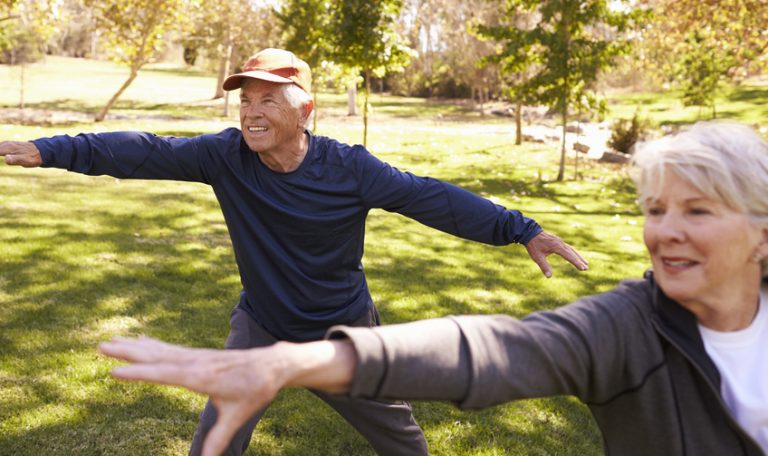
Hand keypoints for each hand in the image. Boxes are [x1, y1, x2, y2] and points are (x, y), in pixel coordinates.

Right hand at [0, 141, 41, 166]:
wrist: (41, 151)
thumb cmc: (33, 157)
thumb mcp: (26, 161)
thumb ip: (16, 160)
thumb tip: (6, 159)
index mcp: (8, 148)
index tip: (3, 158)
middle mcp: (6, 144)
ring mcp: (7, 144)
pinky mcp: (7, 145)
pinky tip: (0, 151)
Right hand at [99, 336, 354, 455]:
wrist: (273, 364)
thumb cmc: (256, 389)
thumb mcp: (237, 416)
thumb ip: (219, 439)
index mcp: (202, 377)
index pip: (165, 374)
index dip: (140, 373)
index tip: (115, 371)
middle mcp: (195, 363)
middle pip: (157, 357)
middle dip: (128, 353)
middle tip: (101, 346)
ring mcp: (196, 356)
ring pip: (160, 350)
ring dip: (134, 346)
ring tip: (110, 341)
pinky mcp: (199, 355)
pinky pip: (171, 349)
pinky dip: (152, 345)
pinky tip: (140, 340)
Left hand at [525, 230, 587, 277]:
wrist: (530, 233)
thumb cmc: (533, 245)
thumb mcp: (537, 257)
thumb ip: (544, 266)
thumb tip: (549, 276)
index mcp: (556, 246)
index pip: (569, 255)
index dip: (576, 262)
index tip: (583, 268)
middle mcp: (560, 243)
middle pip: (572, 252)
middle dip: (579, 260)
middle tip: (586, 268)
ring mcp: (559, 241)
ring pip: (571, 249)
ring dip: (578, 256)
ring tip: (586, 263)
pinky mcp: (558, 241)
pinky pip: (568, 247)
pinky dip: (573, 252)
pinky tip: (575, 256)